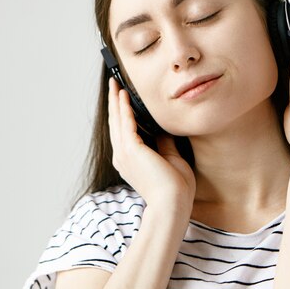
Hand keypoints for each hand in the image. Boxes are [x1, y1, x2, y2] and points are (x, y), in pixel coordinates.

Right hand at [108, 77, 195, 211]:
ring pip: (117, 120)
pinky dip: (124, 108)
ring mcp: (124, 154)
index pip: (123, 132)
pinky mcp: (131, 150)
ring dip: (116, 101)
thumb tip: (163, 130)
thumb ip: (164, 144)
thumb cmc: (175, 188)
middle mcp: (122, 157)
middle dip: (114, 103)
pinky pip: (126, 123)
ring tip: (115, 84)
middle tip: (113, 85)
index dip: (121, 114)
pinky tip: (124, 95)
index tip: (122, 99)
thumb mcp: (171, 159)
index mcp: (130, 162)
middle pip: (115, 124)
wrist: (173, 204)